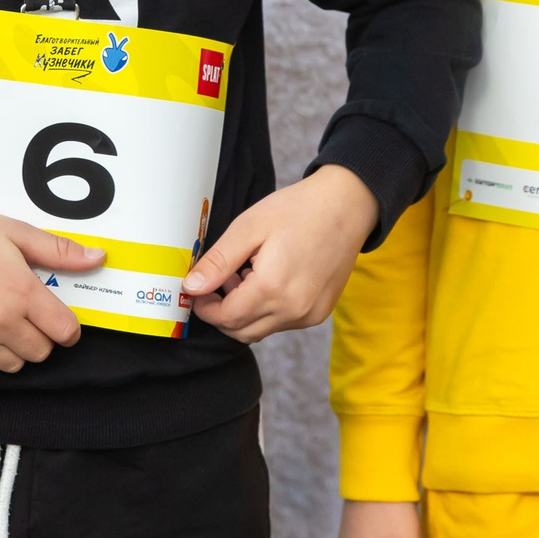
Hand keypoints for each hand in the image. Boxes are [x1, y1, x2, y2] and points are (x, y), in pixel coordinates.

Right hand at [0, 195, 102, 391]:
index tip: (57, 319)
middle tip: (22, 315)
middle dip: (40, 336)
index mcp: (21, 290)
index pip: (66, 331)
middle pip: (41, 352)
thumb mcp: (15, 231)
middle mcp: (0, 320)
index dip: (68, 327)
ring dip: (12, 350)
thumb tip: (98, 258)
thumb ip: (58, 250)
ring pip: (13, 366)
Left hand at [180, 164, 377, 342]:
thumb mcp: (249, 227)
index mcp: (273, 289)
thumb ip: (218, 262)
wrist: (347, 206)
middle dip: (221, 312)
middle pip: (241, 332)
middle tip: (219, 280)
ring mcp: (309, 315)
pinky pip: (282, 323)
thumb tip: (191, 288)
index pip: (226, 318)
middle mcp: (294, 310)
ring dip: (244, 311)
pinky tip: (267, 279)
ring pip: (261, 330)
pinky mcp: (319, 313)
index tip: (196, 290)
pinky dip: (266, 309)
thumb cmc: (299, 210)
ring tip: (245, 273)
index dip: (205, 308)